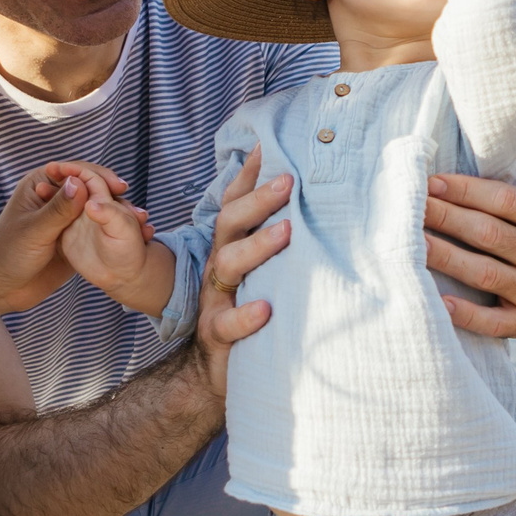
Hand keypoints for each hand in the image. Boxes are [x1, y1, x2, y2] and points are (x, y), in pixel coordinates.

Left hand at [0, 162, 141, 318]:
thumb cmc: (6, 254)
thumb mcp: (34, 231)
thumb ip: (58, 209)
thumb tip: (81, 183)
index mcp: (41, 184)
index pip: (76, 171)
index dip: (99, 176)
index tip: (119, 188)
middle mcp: (55, 197)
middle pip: (92, 189)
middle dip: (114, 197)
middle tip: (137, 210)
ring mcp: (66, 218)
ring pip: (97, 209)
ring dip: (119, 215)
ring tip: (142, 224)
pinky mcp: (73, 238)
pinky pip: (97, 230)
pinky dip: (114, 231)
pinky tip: (135, 237)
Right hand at [192, 145, 293, 396]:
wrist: (216, 369)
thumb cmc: (246, 310)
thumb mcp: (259, 271)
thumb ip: (272, 237)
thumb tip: (299, 194)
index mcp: (230, 248)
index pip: (234, 204)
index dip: (248, 175)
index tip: (269, 146)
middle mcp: (220, 267)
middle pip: (230, 225)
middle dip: (258, 201)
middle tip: (289, 182)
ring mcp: (216, 299)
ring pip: (229, 265)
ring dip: (258, 245)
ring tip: (288, 232)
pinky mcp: (218, 334)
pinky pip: (228, 323)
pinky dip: (246, 316)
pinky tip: (266, 309)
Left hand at [425, 92, 515, 335]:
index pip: (506, 201)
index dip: (467, 190)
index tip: (430, 180)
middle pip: (490, 235)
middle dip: (446, 219)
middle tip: (409, 205)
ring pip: (485, 275)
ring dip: (445, 258)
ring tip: (409, 243)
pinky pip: (493, 322)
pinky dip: (466, 314)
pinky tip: (438, 300)